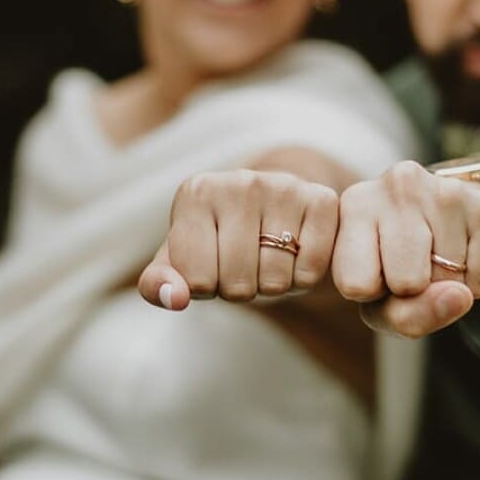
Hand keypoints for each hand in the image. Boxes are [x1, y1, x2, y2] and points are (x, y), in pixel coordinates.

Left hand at [138, 170, 339, 308]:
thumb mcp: (179, 260)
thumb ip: (158, 284)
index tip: (211, 264)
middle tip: (243, 265)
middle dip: (239, 289)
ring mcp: (283, 187)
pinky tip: (295, 254)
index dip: (205, 287)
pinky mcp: (321, 199)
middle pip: (237, 283)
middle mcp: (240, 181)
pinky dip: (303, 278)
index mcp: (196, 192)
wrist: (270, 203)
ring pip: (275, 281)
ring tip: (268, 259)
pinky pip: (310, 271)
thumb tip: (174, 298)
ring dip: (272, 286)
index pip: (195, 280)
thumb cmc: (217, 239)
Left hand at [332, 160, 479, 338]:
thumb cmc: (406, 261)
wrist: (461, 217)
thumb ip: (406, 317)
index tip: (379, 271)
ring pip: (448, 282)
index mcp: (355, 204)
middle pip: (406, 284)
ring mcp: (446, 190)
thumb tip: (461, 295)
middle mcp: (397, 185)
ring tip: (446, 253)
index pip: (355, 284)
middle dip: (417, 290)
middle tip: (420, 263)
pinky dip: (479, 279)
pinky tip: (470, 249)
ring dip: (451, 284)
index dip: (373, 294)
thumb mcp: (383, 299)